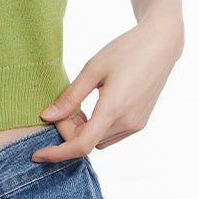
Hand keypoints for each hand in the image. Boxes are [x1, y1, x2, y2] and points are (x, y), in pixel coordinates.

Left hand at [31, 16, 182, 162]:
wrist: (161, 44)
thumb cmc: (126, 50)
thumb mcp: (93, 68)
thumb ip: (70, 96)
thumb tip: (47, 117)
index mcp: (114, 109)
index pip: (82, 145)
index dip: (57, 153)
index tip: (37, 153)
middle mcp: (128, 122)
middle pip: (88, 143)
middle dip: (69, 133)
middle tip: (62, 108)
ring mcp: (137, 124)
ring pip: (100, 142)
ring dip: (83, 132)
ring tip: (78, 107)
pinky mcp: (140, 122)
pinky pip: (112, 135)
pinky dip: (97, 129)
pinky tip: (93, 108)